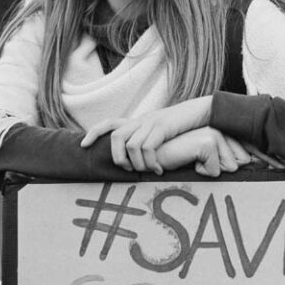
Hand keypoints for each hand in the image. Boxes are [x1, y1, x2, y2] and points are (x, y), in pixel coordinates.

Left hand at [80, 98, 212, 173]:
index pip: (109, 123)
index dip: (94, 133)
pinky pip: (148, 147)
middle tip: (128, 170)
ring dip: (137, 164)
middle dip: (117, 157)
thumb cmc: (180, 127)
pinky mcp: (163, 127)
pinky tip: (159, 169)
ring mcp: (151, 122)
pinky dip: (150, 162)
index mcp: (138, 122)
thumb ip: (147, 141)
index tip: (83, 145)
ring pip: (131, 145)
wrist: (201, 111)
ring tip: (147, 172)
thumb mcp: (160, 132)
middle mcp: (141, 120)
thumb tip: (137, 160)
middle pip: (116, 137)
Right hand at [155, 127, 253, 175]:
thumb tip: (268, 165)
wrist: (154, 154)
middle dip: (219, 169)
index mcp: (225, 129)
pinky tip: (187, 160)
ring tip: (192, 160)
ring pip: (230, 168)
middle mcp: (223, 128)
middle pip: (242, 163)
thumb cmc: (180, 159)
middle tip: (198, 161)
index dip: (237, 164)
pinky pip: (216, 171)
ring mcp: (216, 133)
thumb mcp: (207, 157)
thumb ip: (230, 158)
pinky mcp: (208, 142)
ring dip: (208, 170)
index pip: (248, 156)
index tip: (224, 162)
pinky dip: (200, 172)